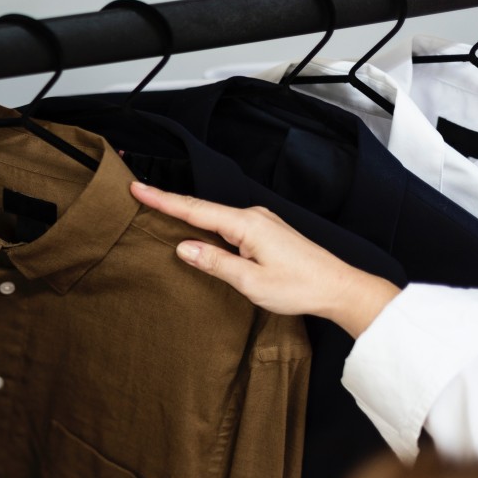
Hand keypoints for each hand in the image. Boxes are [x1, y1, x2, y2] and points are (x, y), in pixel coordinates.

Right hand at [130, 182, 399, 337]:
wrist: (339, 288)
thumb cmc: (299, 287)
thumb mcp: (250, 282)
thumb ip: (214, 262)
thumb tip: (183, 247)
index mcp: (245, 224)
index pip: (194, 209)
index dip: (162, 200)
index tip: (137, 189)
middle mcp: (252, 216)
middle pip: (201, 208)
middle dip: (169, 202)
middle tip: (139, 196)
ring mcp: (261, 223)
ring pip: (214, 217)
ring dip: (187, 214)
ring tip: (159, 211)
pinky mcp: (266, 232)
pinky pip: (227, 224)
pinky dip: (207, 224)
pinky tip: (197, 230)